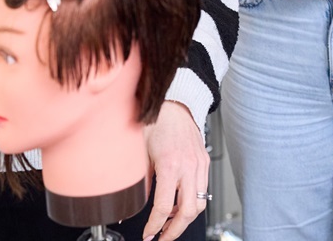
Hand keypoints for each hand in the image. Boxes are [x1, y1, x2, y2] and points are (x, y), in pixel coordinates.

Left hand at [142, 102, 209, 240]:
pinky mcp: (205, 163)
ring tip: (169, 223)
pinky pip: (203, 191)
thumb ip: (138, 181)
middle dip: (174, 231)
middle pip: (188, 212)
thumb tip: (127, 203)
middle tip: (161, 238)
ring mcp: (200, 165)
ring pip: (199, 205)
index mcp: (170, 164)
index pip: (164, 207)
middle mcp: (189, 166)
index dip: (155, 226)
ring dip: (184, 219)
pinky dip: (191, 203)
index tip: (148, 235)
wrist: (174, 104)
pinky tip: (178, 204)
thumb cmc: (154, 123)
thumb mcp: (139, 153)